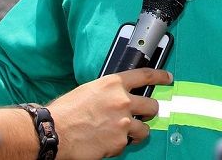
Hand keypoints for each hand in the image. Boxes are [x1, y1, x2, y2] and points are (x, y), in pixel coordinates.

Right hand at [49, 69, 171, 159]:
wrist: (54, 132)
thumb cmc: (66, 111)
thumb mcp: (89, 90)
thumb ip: (108, 92)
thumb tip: (116, 97)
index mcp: (114, 84)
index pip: (145, 76)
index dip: (160, 77)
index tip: (167, 78)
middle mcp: (123, 101)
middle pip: (152, 105)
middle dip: (150, 111)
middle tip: (144, 115)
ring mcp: (124, 122)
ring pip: (144, 129)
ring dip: (137, 132)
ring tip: (125, 133)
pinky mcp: (119, 142)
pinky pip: (126, 144)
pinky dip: (118, 145)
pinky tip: (106, 142)